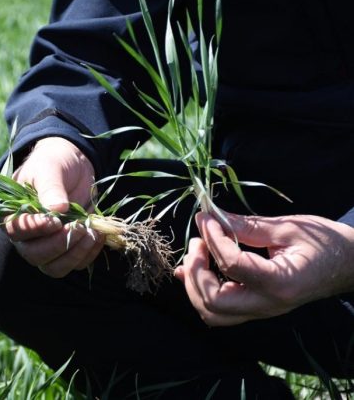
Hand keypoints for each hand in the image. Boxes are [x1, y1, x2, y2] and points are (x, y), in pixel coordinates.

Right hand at [4, 137, 104, 277]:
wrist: (73, 164)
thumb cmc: (53, 163)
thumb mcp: (49, 169)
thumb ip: (50, 188)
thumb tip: (57, 209)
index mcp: (13, 214)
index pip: (17, 231)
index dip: (35, 230)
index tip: (55, 220)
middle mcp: (26, 236)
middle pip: (35, 255)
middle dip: (58, 245)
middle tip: (78, 226)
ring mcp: (46, 245)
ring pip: (54, 267)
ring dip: (75, 254)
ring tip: (91, 233)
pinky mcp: (67, 249)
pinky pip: (75, 264)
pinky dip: (88, 253)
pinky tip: (97, 235)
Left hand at [175, 211, 353, 325]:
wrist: (350, 264)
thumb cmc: (325, 243)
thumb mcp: (287, 228)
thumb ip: (246, 226)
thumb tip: (209, 217)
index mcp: (280, 283)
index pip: (232, 265)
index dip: (213, 239)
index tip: (205, 218)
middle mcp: (268, 304)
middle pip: (214, 302)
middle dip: (196, 271)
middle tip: (197, 243)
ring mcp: (261, 310)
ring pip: (212, 313)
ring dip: (195, 284)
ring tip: (196, 254)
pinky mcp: (256, 307)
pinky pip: (220, 309)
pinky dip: (199, 290)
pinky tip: (192, 268)